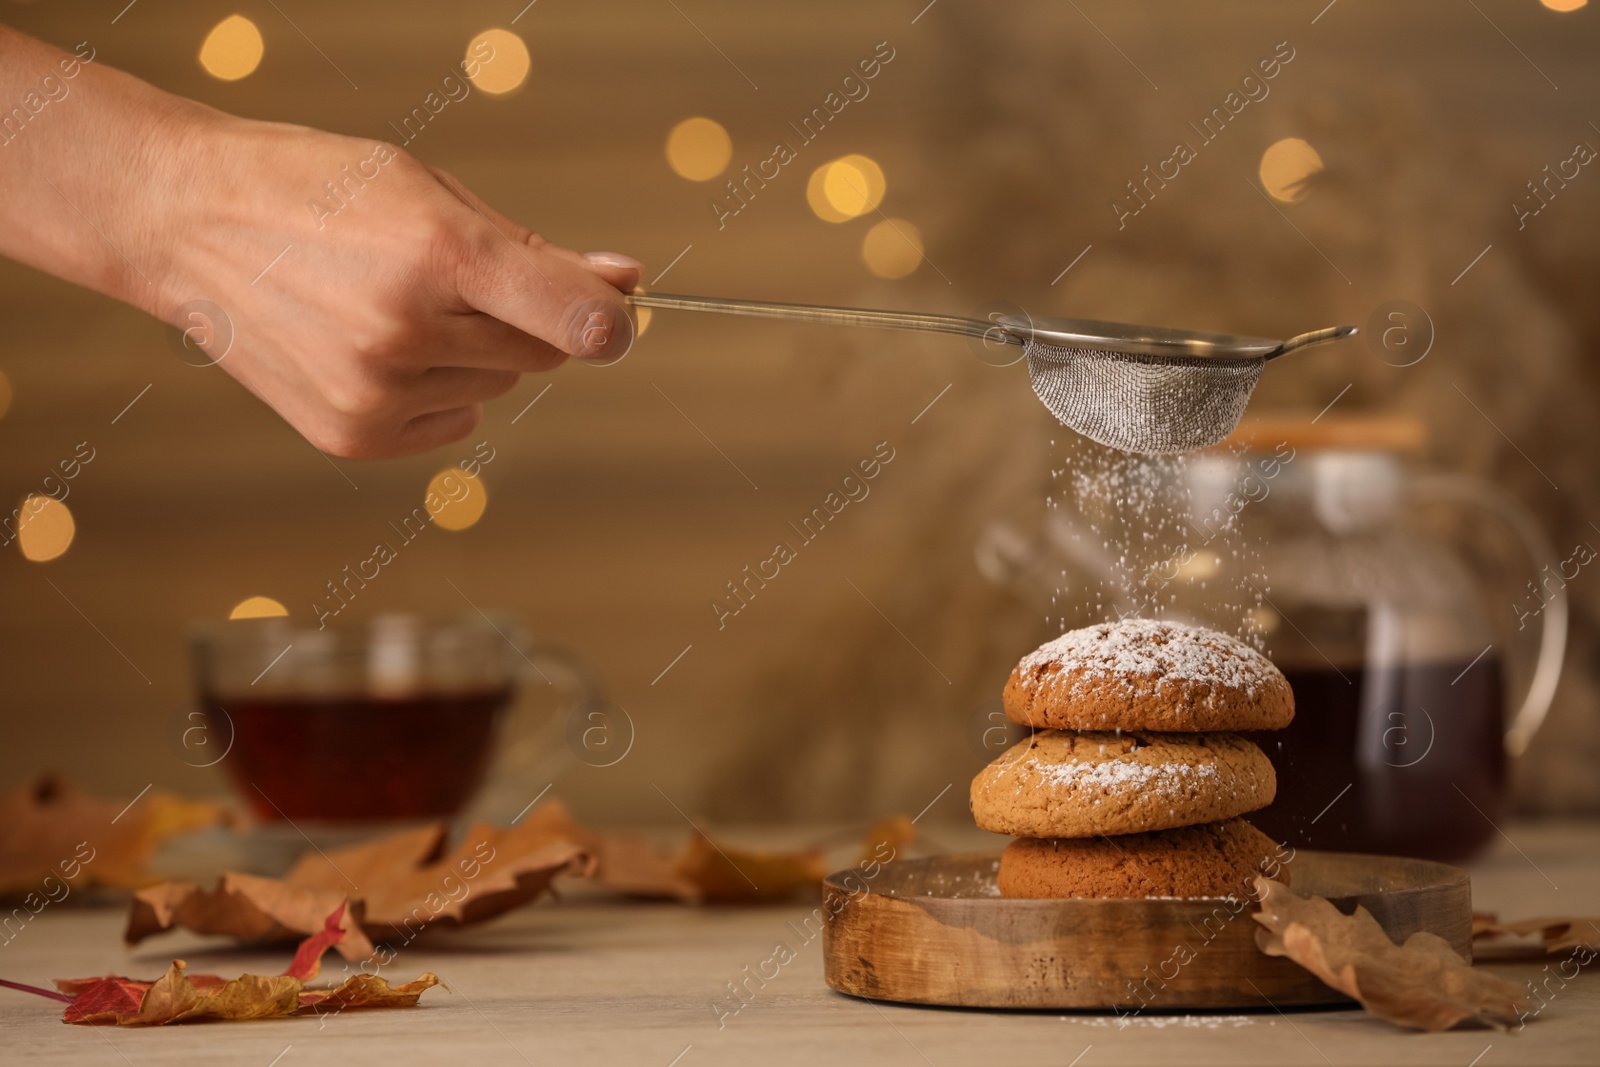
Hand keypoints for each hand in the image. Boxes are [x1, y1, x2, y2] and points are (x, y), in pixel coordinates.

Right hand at [150, 111, 640, 458]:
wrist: (189, 222)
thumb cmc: (318, 192)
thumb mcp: (430, 190)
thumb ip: (532, 250)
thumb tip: (623, 286)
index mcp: (436, 252)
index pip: (568, 316)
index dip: (611, 323)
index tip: (622, 322)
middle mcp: (407, 329)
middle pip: (538, 351)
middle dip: (522, 318)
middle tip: (458, 279)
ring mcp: (376, 390)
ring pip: (495, 384)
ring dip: (471, 351)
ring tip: (393, 301)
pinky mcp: (353, 434)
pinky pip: (454, 420)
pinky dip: (439, 391)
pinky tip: (380, 347)